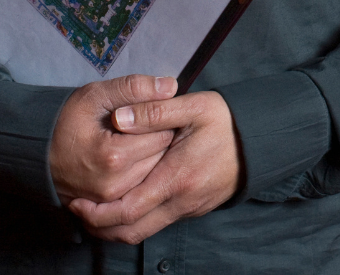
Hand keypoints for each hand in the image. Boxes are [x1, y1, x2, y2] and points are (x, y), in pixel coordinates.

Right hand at [50, 74, 178, 206]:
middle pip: (162, 156)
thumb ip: (136, 88)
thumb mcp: (98, 95)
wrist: (35, 152)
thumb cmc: (66, 120)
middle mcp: (115, 184)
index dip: (163, 118)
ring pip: (154, 173)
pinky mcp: (107, 207)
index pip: (164, 133)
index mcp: (114, 156)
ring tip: (138, 139)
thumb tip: (171, 86)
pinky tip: (132, 156)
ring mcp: (111, 199)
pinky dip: (142, 171)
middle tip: (147, 124)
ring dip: (153, 155)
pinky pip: (140, 187)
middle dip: (160, 137)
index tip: (154, 111)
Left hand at [68, 89, 241, 243]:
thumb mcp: (196, 106)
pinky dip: (137, 219)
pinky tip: (130, 200)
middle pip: (130, 232)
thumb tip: (119, 117)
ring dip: (116, 227)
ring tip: (99, 209)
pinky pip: (159, 223)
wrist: (262, 139)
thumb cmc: (228, 121)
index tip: (77, 201)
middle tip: (81, 210)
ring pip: (143, 233)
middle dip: (99, 226)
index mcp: (177, 177)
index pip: (126, 211)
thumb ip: (155, 110)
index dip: (95, 212)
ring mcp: (189, 209)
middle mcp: (182, 201)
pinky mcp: (195, 209)